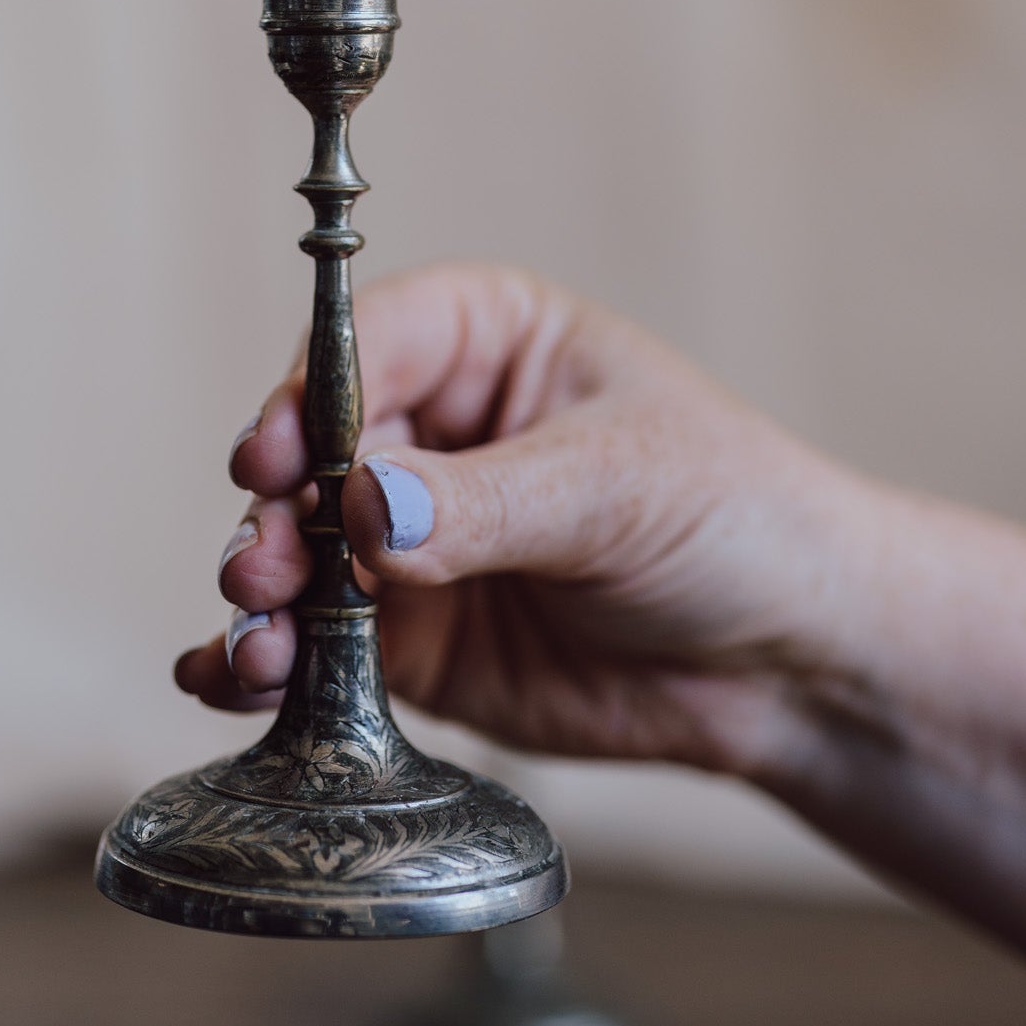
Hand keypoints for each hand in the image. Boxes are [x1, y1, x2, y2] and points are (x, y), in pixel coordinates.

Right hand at [176, 261, 860, 782]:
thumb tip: (370, 508)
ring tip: (254, 641)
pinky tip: (232, 683)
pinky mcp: (414, 637)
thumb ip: (489, 502)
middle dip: (279, 509)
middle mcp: (434, 431)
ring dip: (264, 591)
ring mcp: (415, 538)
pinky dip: (270, 662)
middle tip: (263, 564)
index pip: (369, 344)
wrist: (794, 664)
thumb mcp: (617, 487)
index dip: (311, 396)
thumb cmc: (733, 520)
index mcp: (487, 342)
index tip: (278, 458)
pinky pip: (320, 643)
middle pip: (314, 452)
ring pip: (303, 551)